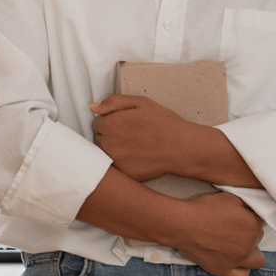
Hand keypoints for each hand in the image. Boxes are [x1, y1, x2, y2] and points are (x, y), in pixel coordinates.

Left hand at [90, 94, 212, 181]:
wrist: (182, 147)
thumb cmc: (163, 122)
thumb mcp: (140, 102)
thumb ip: (113, 102)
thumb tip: (93, 108)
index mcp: (109, 124)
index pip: (96, 123)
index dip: (111, 122)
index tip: (125, 124)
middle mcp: (107, 143)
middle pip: (99, 139)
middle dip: (110, 136)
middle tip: (132, 136)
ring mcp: (114, 161)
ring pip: (105, 154)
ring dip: (114, 150)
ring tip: (134, 147)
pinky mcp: (123, 174)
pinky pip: (115, 168)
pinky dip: (122, 163)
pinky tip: (137, 158)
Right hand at [168, 191, 266, 275]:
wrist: (182, 224)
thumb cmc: (204, 208)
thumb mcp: (230, 197)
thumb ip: (248, 203)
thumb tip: (257, 208)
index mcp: (253, 224)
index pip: (262, 220)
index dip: (251, 215)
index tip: (241, 213)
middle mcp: (249, 244)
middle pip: (259, 238)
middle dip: (251, 231)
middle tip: (236, 225)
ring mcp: (238, 260)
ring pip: (257, 259)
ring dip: (252, 251)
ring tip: (240, 244)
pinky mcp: (224, 270)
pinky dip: (243, 270)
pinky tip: (238, 262)